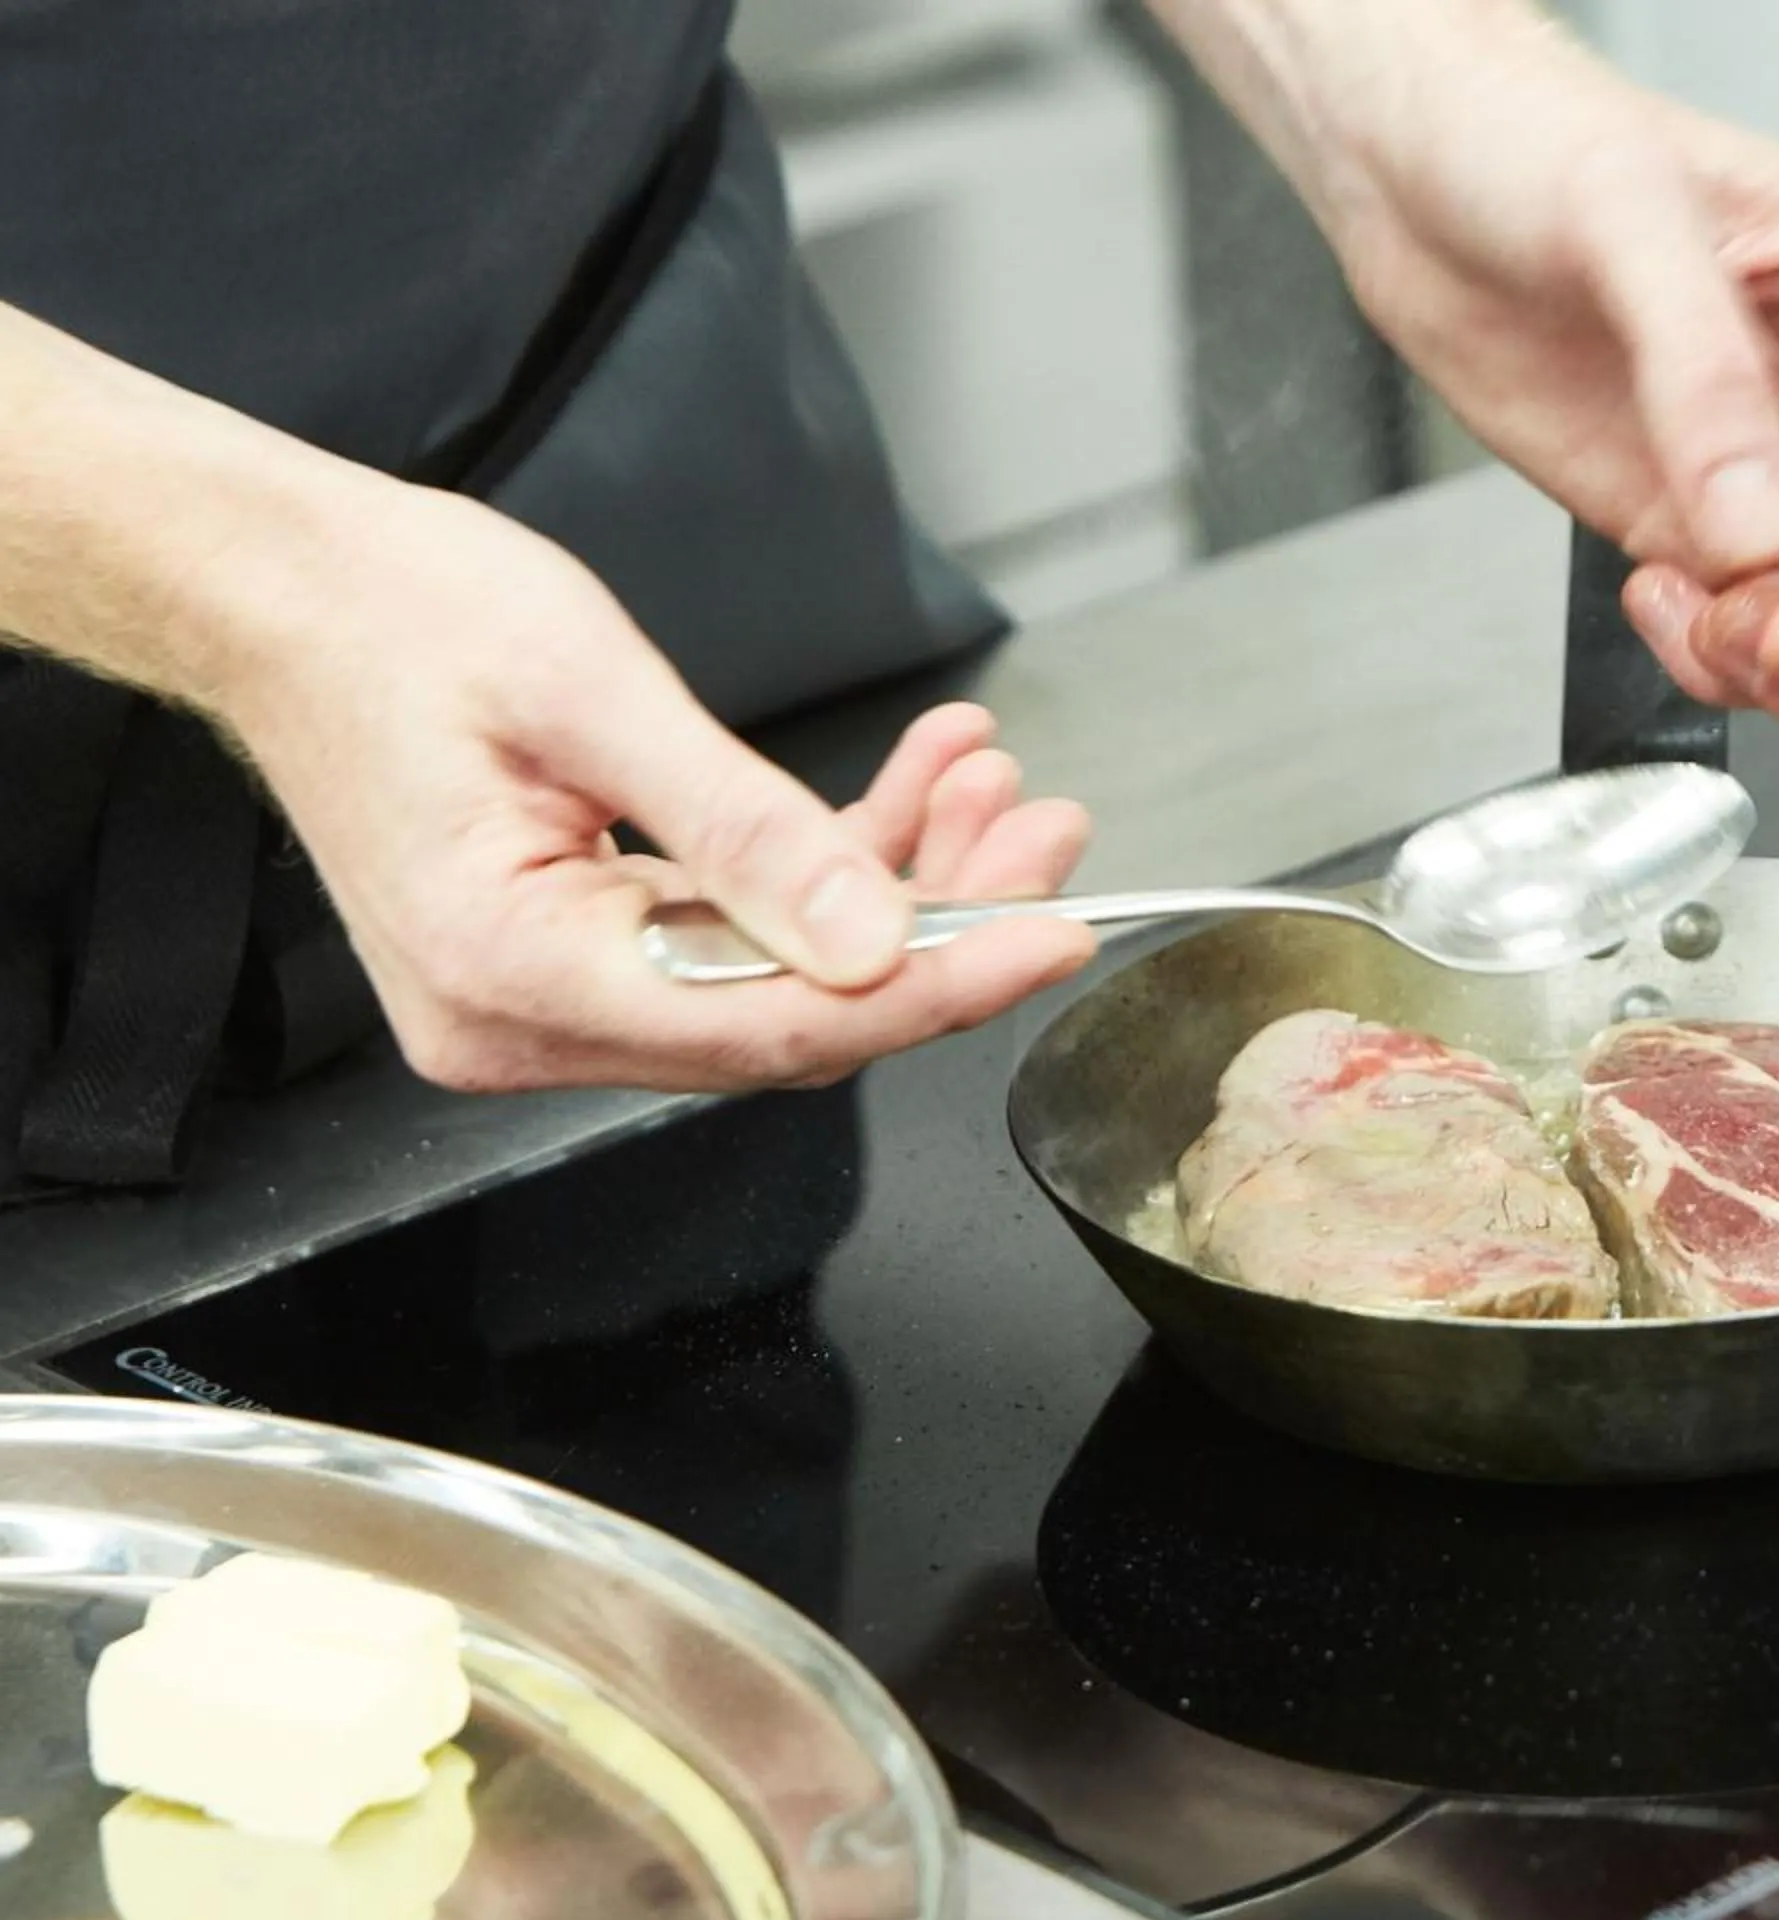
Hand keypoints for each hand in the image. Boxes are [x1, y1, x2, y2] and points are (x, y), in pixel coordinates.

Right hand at [219, 484, 1094, 1093]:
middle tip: (1046, 832)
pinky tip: (910, 791)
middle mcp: (523, 1021)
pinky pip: (732, 942)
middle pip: (793, 1016)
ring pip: (779, 979)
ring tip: (989, 786)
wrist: (276, 588)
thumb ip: (747, 830)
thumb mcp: (593, 694)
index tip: (1052, 934)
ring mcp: (543, 1002)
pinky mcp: (569, 961)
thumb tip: (876, 939)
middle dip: (939, 922)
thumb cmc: (392, 615)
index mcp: (512, 970)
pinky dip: (824, 874)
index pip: (780, 1023)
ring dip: (895, 886)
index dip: (937, 984)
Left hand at [1188, 0, 1778, 730]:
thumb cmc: (1532, 144)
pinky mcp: (1711, 532)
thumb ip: (1699, 374)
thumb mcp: (1620, 214)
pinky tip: (1655, 602)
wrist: (1422, 179)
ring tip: (1696, 627)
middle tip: (1764, 654)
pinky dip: (1728, 669)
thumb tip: (1756, 531)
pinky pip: (1775, 647)